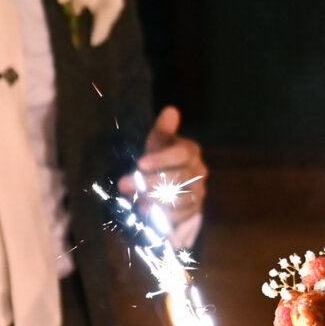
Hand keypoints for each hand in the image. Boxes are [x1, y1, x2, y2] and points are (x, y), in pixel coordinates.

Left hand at [122, 106, 206, 228]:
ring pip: (179, 198)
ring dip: (155, 200)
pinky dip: (164, 215)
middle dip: (149, 182)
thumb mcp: (159, 142)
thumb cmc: (161, 156)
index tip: (140, 164)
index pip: (181, 154)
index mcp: (191, 151)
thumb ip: (163, 130)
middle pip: (178, 178)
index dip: (161, 159)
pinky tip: (147, 212)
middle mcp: (199, 171)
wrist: (172, 182)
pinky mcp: (194, 209)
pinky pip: (181, 214)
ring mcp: (199, 191)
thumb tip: (171, 110)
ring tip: (135, 201)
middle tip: (124, 185)